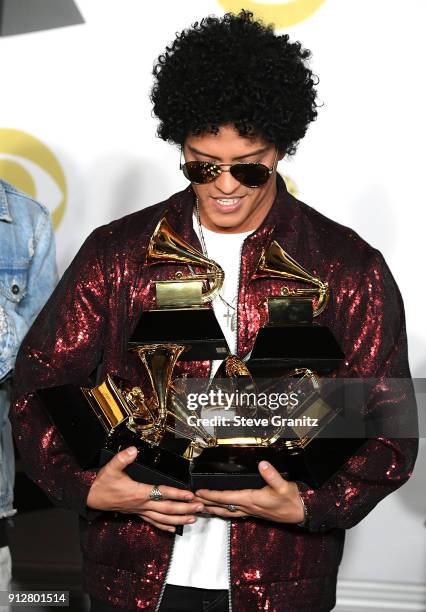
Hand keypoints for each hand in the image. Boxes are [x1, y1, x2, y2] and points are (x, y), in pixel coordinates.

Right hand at [87, 446, 204, 532]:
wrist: (91, 498)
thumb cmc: (102, 484)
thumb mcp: (110, 468)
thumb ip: (123, 458)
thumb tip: (134, 450)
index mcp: (138, 493)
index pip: (162, 493)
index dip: (177, 494)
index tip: (190, 494)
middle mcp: (141, 504)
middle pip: (167, 509)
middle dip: (185, 509)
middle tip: (200, 507)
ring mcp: (140, 510)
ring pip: (163, 518)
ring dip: (180, 519)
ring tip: (193, 518)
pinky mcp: (137, 513)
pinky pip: (153, 522)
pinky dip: (165, 526)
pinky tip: (174, 529)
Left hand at [195, 461, 304, 523]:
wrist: (300, 512)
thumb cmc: (291, 500)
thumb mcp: (283, 486)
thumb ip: (272, 475)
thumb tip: (262, 464)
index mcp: (252, 499)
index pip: (226, 498)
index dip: (211, 495)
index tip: (199, 492)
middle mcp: (248, 507)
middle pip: (222, 506)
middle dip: (206, 503)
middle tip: (192, 501)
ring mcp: (251, 511)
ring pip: (227, 511)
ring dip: (213, 508)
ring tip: (201, 506)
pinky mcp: (254, 512)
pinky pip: (234, 512)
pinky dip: (224, 510)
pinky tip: (222, 510)